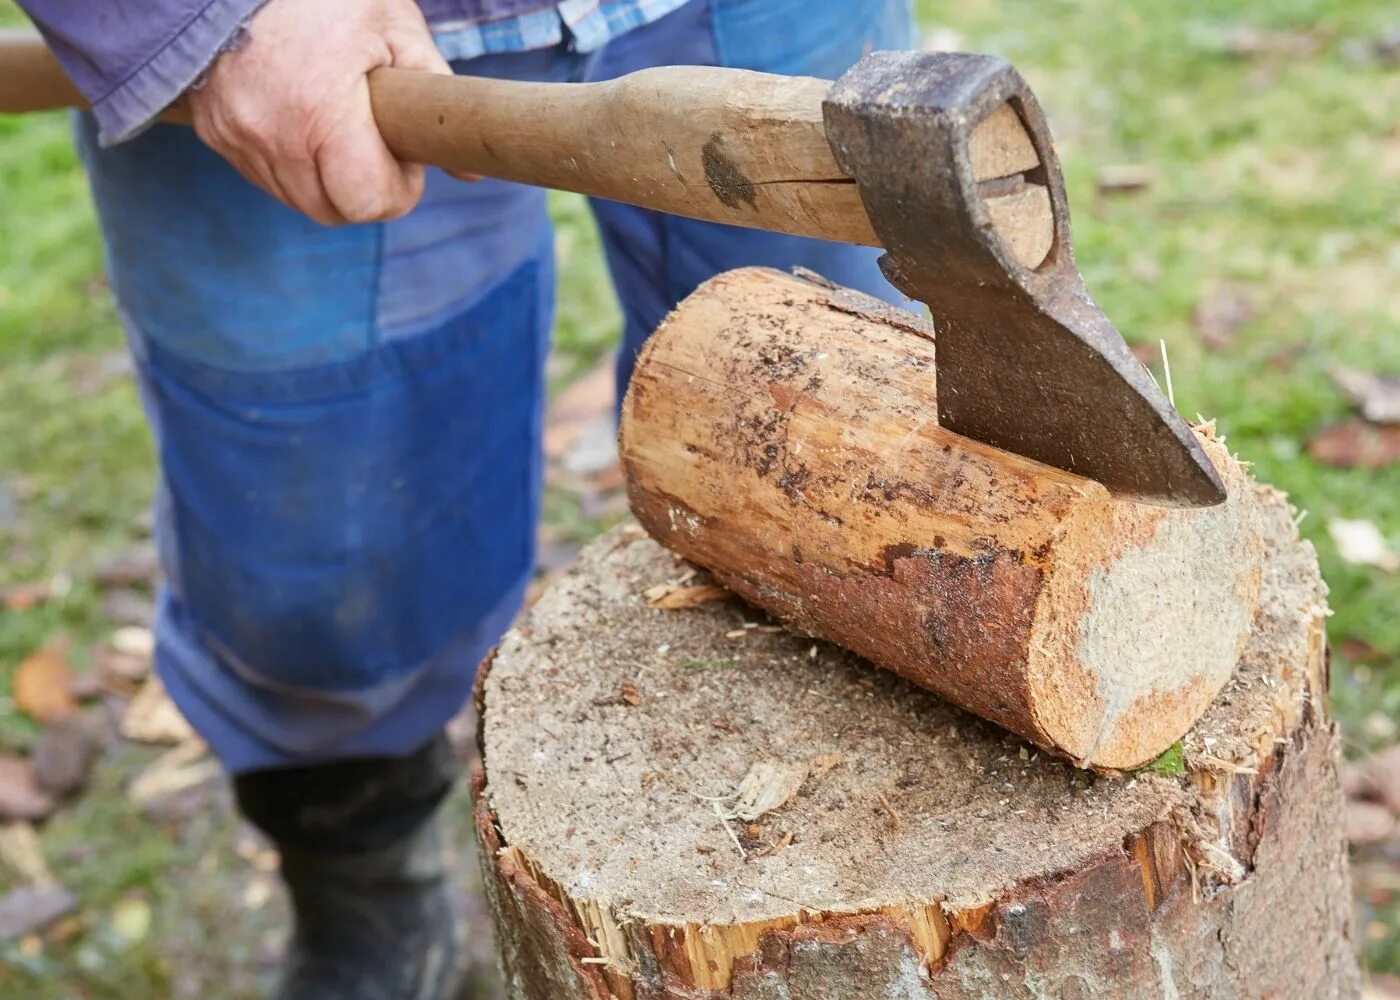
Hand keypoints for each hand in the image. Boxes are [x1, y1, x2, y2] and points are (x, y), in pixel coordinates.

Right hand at [187, 0, 451, 224]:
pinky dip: (292, 164)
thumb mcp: (395, 27)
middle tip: (374, 143)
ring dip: (327, 181)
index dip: (397, 188)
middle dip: (365, 189)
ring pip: (299, 200)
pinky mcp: (213, 133)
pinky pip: (265, 177)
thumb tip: (471, 172)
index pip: (367, 201)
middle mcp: (271, 133)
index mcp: (320, 109)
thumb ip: (436, 94)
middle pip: (334, 211)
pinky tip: (303, 122)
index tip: (401, 154)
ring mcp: (235, 136)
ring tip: (338, 128)